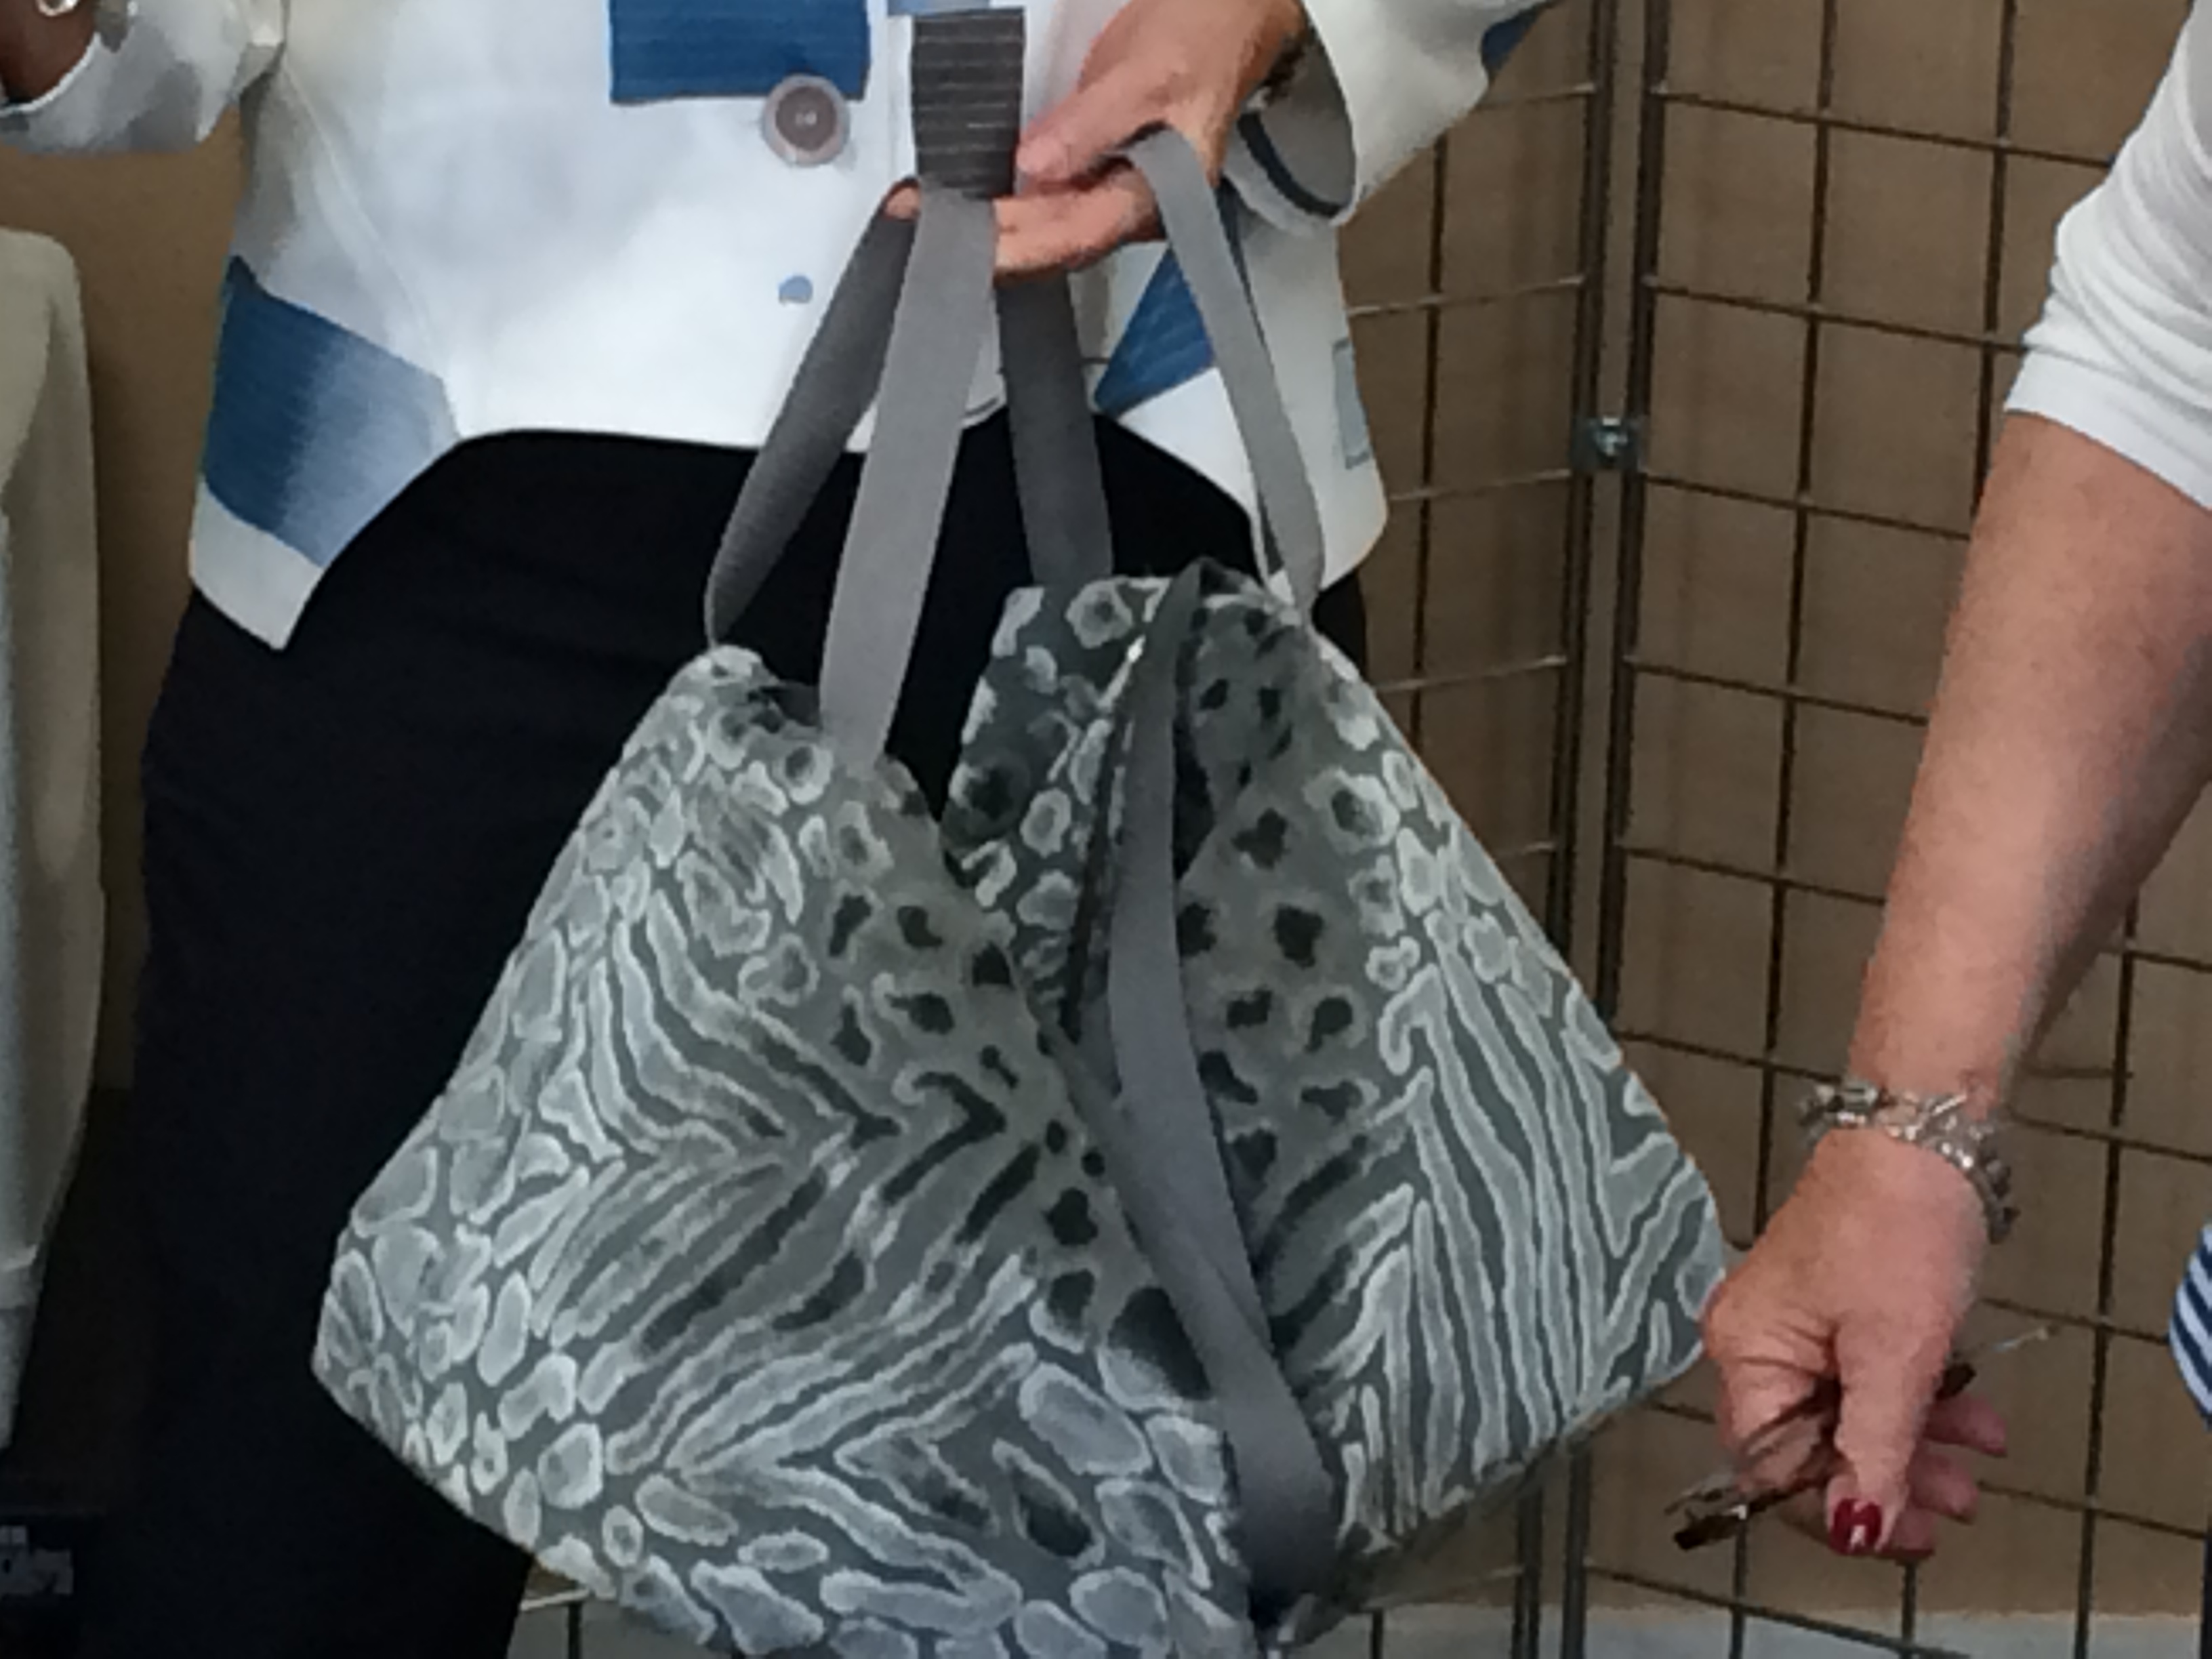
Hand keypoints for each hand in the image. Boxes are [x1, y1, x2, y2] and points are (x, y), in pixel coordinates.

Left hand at [889, 0, 1308, 278]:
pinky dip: (1001, 195)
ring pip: (1042, 221)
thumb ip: (1093, 123)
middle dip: (988, 237)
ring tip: (922, 208)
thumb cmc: (1202, 32)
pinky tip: (961, 191)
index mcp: (1158, 196)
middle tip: (916, 217)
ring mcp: (1112, 185)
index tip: (962, 240)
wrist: (1230, 6)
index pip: (1077, 235)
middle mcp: (1132, 203)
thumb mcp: (1150, 71)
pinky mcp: (1093, 163)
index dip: (1017, 245)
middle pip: (1053, 237)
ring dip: (987, 221)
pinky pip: (1042, 193)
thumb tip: (1034, 167)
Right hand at [1701, 1131, 2007, 1559]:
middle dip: (1887, 1480)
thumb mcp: (1896, 1354)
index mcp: (1746, 1351)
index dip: (1834, 1510)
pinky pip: (1862, 1375)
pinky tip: (1971, 1417)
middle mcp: (1752, 1341)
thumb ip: (1873, 1449)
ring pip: (1845, 1412)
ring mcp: (1793, 1323)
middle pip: (1808, 1443)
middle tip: (1957, 1506)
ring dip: (1913, 1445)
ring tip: (1979, 1463)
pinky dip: (1915, 1402)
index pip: (1770, 1464)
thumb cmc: (1896, 1236)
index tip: (1905, 1536)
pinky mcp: (1832, 1306)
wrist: (1921, 1136)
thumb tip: (1856, 1531)